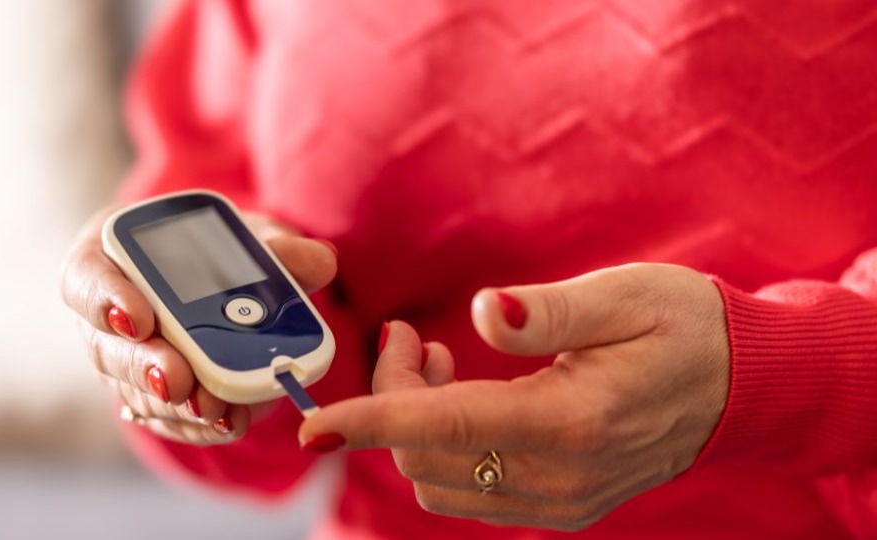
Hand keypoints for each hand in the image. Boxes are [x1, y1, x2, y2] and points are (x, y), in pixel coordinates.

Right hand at [61, 205, 336, 444]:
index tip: (139, 317)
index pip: (87, 277)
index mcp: (112, 255)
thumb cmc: (223, 248)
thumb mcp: (250, 235)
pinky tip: (227, 424)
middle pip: (109, 348)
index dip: (106, 300)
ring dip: (174, 404)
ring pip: (136, 391)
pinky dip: (197, 425)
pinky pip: (167, 419)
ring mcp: (126, 363)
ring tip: (214, 409)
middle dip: (144, 366)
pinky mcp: (154, 399)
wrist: (225, 281)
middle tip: (176, 380)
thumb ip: (279, 245)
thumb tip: (318, 260)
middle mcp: (108, 315)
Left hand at [298, 263, 728, 530]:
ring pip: (443, 481)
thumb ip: (547, 312)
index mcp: (571, 421)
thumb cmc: (685, 328)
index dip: (370, 421)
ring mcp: (563, 498)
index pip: (443, 429)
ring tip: (436, 359)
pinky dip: (445, 446)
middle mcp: (561, 475)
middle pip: (429, 457)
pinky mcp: (563, 501)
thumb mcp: (624, 298)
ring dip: (416, 424)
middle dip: (393, 398)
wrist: (741, 385)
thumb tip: (479, 314)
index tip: (313, 426)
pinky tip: (462, 395)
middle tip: (409, 335)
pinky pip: (474, 489)